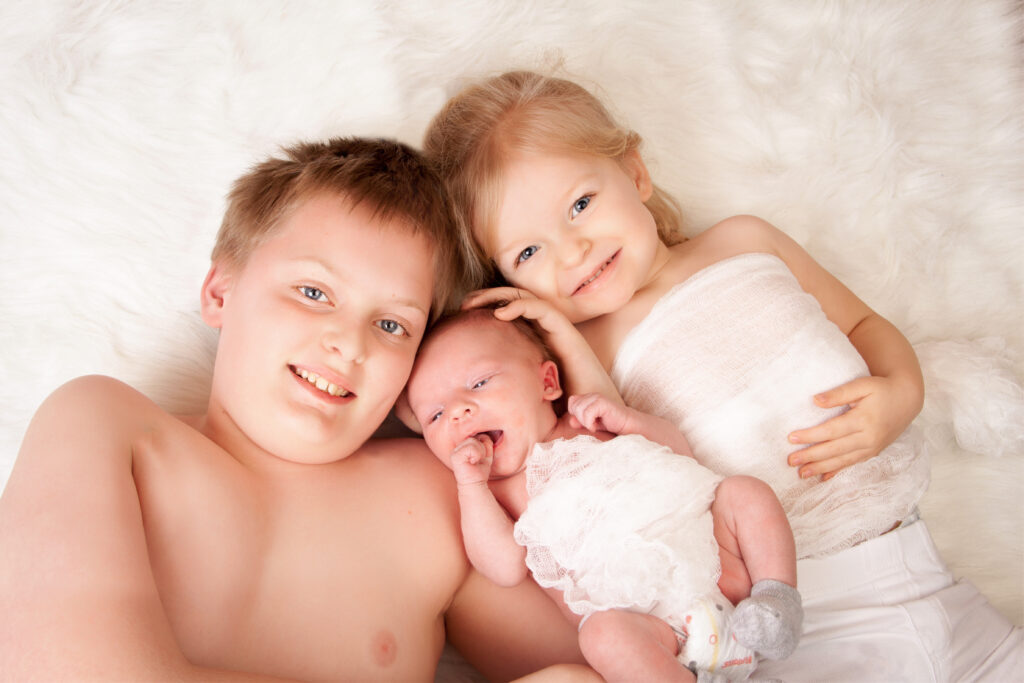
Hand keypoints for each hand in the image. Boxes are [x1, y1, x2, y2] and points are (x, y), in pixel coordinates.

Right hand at [450, 434, 493, 486]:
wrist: (475, 484)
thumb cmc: (480, 469)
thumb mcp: (487, 452)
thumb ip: (486, 441)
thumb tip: (483, 434)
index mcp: (464, 444)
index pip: (477, 435)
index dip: (483, 445)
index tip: (480, 457)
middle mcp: (458, 446)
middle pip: (475, 437)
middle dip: (482, 448)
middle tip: (478, 460)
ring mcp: (455, 450)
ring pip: (474, 441)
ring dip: (480, 452)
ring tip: (476, 461)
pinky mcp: (455, 456)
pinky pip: (471, 448)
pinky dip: (476, 455)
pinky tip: (473, 463)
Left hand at [463, 288, 621, 401]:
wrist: (602, 415)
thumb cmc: (571, 413)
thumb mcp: (534, 406)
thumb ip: (518, 404)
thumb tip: (490, 419)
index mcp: (540, 345)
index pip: (514, 318)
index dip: (490, 312)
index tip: (465, 321)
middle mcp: (549, 334)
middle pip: (516, 303)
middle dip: (489, 299)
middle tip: (464, 305)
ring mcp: (559, 331)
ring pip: (526, 300)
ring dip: (498, 296)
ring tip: (473, 303)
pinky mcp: (567, 331)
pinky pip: (540, 309)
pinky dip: (519, 306)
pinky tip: (499, 314)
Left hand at [567, 393, 636, 434]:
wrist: (629, 426)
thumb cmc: (611, 425)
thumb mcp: (592, 425)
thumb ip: (580, 423)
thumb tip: (571, 421)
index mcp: (589, 398)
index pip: (572, 401)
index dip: (575, 414)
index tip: (586, 422)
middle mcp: (592, 395)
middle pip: (574, 406)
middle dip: (580, 419)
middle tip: (591, 425)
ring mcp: (597, 397)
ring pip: (579, 409)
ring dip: (585, 422)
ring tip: (594, 426)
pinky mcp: (602, 402)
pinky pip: (587, 413)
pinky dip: (589, 423)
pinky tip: (596, 426)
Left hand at [787, 375, 917, 479]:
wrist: (907, 399)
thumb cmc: (882, 389)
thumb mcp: (862, 385)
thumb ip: (839, 393)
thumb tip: (816, 400)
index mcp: (864, 420)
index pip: (832, 430)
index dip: (811, 435)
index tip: (792, 438)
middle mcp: (868, 437)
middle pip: (835, 449)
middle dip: (811, 456)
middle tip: (790, 461)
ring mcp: (872, 447)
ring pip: (843, 460)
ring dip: (821, 468)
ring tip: (802, 473)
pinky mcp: (873, 452)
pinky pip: (852, 464)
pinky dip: (837, 471)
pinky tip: (823, 478)